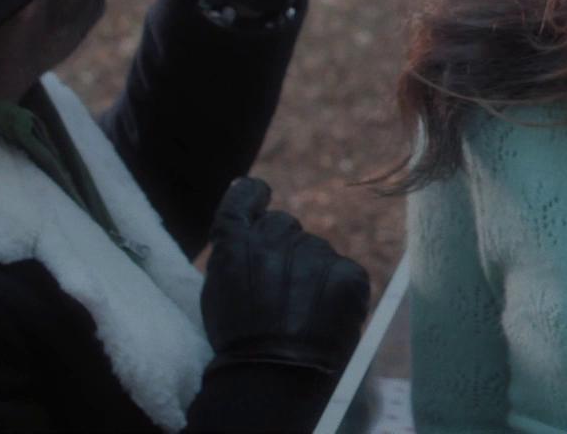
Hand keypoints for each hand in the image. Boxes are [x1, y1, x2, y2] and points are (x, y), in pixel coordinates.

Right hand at [201, 177, 370, 373]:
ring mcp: (316, 254)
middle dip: (282, 252)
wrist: (271, 377)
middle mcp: (277, 238)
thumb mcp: (218, 284)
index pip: (249, 194)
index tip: (260, 203)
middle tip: (276, 293)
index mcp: (236, 239)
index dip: (255, 198)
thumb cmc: (237, 336)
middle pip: (285, 227)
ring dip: (309, 275)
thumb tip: (248, 189)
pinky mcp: (349, 274)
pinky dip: (335, 292)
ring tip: (297, 315)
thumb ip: (234, 240)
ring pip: (316, 252)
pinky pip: (343, 271)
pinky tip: (320, 318)